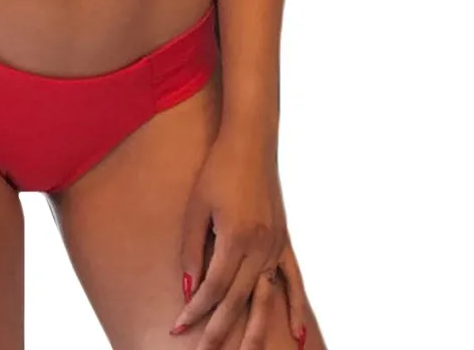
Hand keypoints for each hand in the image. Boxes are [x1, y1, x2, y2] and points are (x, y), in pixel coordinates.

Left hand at [171, 130, 306, 347]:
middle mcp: (260, 248)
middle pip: (238, 301)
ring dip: (256, 331)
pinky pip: (293, 282)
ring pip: (266, 299)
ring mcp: (275, 247)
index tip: (177, 329)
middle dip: (219, 331)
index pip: (212, 289)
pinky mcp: (284, 241)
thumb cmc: (217, 170)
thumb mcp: (196, 207)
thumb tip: (189, 289)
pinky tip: (296, 335)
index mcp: (235, 239)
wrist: (250, 143)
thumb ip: (192, 250)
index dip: (194, 312)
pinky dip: (295, 309)